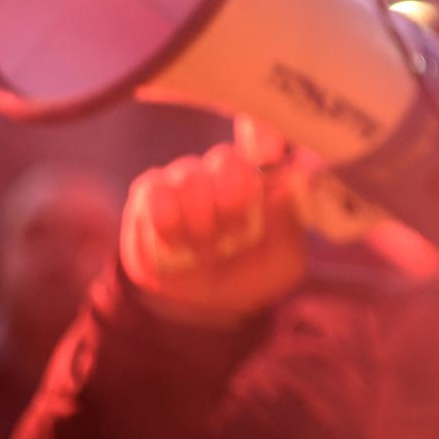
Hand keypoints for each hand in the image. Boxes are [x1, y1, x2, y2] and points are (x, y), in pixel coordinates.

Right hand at [119, 141, 307, 326]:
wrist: (202, 305)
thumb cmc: (251, 276)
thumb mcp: (284, 262)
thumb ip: (289, 224)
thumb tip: (286, 184)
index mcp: (265, 176)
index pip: (265, 133)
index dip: (264, 133)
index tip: (271, 148)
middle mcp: (225, 168)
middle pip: (226, 159)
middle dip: (231, 205)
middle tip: (233, 239)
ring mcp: (186, 176)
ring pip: (190, 178)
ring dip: (199, 225)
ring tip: (205, 252)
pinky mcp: (149, 191)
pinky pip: (154, 191)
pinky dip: (167, 225)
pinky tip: (176, 247)